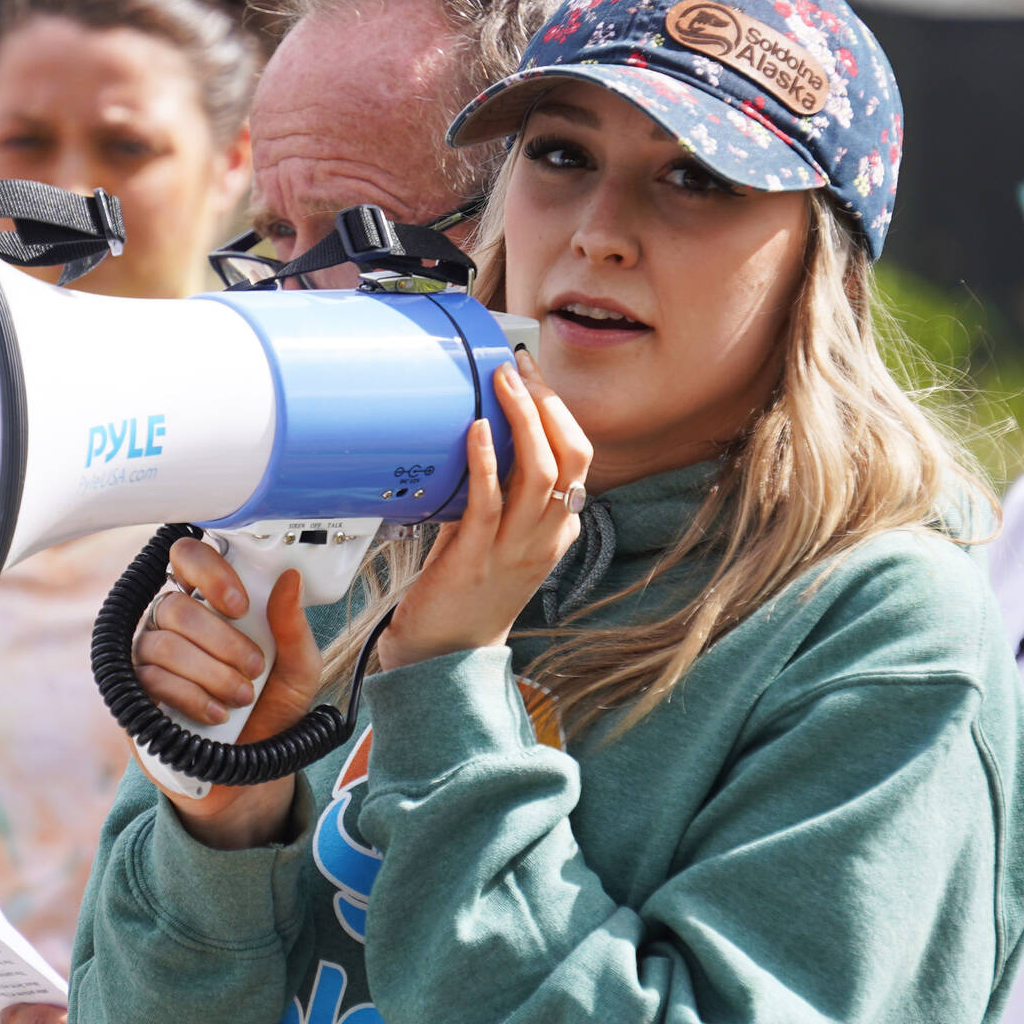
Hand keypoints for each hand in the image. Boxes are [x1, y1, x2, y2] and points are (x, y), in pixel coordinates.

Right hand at [132, 543, 320, 848]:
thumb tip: (289, 579)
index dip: (208, 572)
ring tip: (241, 696)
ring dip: (211, 672)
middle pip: (177, 606)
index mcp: (210, 602)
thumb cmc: (272, 710)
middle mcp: (173, 622)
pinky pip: (152, 680)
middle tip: (254, 667)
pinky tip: (217, 713)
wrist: (252, 769)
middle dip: (222, 640)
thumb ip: (293, 627)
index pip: (188, 557)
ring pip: (164, 644)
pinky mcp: (137, 692)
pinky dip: (192, 697)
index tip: (239, 604)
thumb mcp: (298, 670)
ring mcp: (149, 655)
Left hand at [377, 348, 590, 671]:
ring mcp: (516, 549)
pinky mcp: (477, 558)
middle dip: (548, 405)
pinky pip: (490, 502)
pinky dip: (486, 461)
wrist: (444, 654)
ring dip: (523, 420)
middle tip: (520, 368)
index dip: (559, 410)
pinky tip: (475, 431)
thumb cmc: (466, 589)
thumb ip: (496, 489)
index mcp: (558, 527)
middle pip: (572, 458)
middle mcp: (547, 536)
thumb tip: (474, 431)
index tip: (532, 373)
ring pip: (541, 474)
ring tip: (502, 384)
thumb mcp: (497, 533)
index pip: (579, 457)